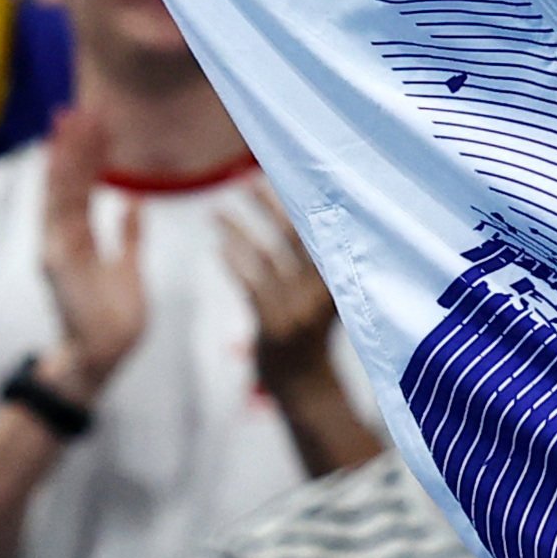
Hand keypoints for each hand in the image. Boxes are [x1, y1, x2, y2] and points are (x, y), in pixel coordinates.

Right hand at [36, 105, 148, 396]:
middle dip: (74, 145)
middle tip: (80, 108)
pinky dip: (60, 181)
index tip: (96, 124)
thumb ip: (127, 236)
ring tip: (74, 119)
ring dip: (67, 154)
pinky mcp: (57, 257)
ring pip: (61, 189)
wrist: (102, 357)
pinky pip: (60, 212)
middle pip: (67, 181)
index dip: (87, 155)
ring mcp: (56, 245)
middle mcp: (60, 236)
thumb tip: (133, 204)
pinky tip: (63, 156)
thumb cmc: (114, 320)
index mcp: (76, 238)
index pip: (81, 188)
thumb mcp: (128, 269)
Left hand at [217, 182, 339, 390]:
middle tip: (247, 178)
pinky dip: (233, 262)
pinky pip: (250, 284)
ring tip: (215, 212)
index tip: (287, 170)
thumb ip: (321, 262)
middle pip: (294, 236)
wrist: (305, 387)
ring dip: (237, 231)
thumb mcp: (327, 298)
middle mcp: (323, 292)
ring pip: (264, 257)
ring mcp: (298, 310)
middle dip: (270, 206)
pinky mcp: (274, 325)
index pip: (323, 232)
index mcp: (341, 281)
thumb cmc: (312, 333)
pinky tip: (217, 246)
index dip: (303, 201)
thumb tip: (307, 212)